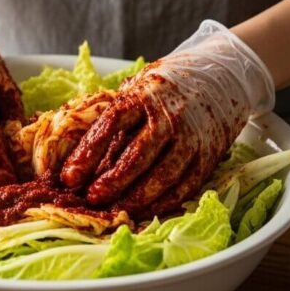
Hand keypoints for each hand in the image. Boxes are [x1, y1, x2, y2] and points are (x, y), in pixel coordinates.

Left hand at [59, 21, 273, 216]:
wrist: (220, 78)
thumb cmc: (166, 88)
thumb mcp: (138, 88)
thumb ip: (115, 117)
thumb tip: (80, 156)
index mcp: (145, 96)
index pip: (111, 124)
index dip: (88, 153)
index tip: (69, 176)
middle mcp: (170, 117)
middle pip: (137, 155)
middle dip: (112, 181)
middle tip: (91, 198)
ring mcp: (191, 139)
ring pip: (162, 176)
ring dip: (136, 198)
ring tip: (114, 210)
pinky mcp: (207, 158)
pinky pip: (184, 187)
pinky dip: (161, 204)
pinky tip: (142, 212)